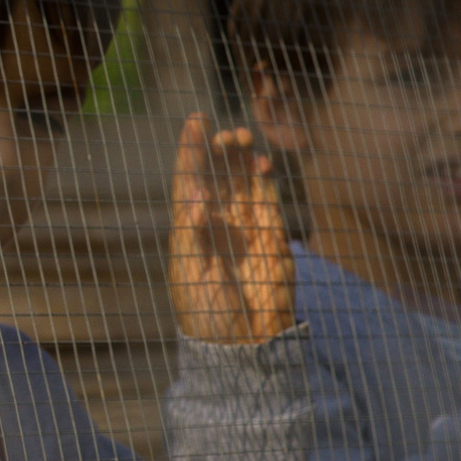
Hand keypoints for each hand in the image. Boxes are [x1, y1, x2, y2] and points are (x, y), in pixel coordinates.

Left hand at [168, 115, 293, 345]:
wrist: (243, 342)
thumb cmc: (206, 310)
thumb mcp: (191, 271)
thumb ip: (193, 232)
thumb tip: (195, 195)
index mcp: (189, 228)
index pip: (189, 179)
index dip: (192, 149)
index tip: (196, 119)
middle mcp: (216, 223)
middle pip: (218, 174)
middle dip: (222, 149)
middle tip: (229, 133)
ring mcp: (245, 228)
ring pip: (243, 181)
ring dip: (244, 159)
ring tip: (246, 140)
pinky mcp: (272, 237)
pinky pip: (268, 199)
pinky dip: (265, 180)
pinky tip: (263, 165)